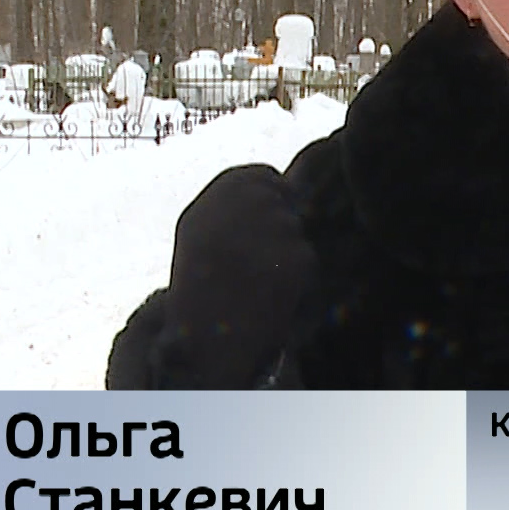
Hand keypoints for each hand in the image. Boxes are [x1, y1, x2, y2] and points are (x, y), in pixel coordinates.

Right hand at [153, 165, 317, 389]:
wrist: (205, 332)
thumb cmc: (201, 279)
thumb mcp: (203, 226)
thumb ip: (239, 198)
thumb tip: (287, 180)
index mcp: (225, 188)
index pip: (266, 177)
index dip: (267, 202)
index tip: (254, 227)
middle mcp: (252, 201)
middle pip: (287, 204)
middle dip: (279, 228)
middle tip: (254, 261)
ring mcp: (278, 227)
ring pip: (299, 232)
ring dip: (287, 253)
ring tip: (256, 278)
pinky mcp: (299, 254)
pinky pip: (308, 257)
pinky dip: (296, 276)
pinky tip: (270, 291)